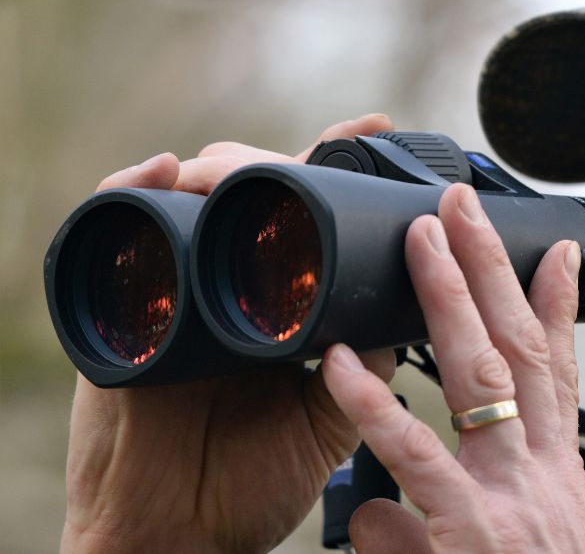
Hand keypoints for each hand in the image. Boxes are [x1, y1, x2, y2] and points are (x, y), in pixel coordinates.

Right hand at [61, 114, 399, 553]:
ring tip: (252, 165)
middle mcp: (227, 285)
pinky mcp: (118, 310)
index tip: (380, 127)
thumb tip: (418, 296)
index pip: (310, 215)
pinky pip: (110, 233)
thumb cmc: (250, 481)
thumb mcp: (329, 415)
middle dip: (284, 161)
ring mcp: (172, 290)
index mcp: (278, 304)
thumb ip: (366, 361)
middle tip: (325, 149)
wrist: (179, 535)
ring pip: (189, 198)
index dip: (339, 164)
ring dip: (220, 168)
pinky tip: (169, 172)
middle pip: (250, 193)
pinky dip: (131, 191)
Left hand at [321, 184, 584, 552]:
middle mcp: (539, 476)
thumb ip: (429, 528)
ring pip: (480, 377)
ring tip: (421, 235)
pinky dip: (376, 402)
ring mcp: (508, 499)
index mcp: (554, 480)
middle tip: (466, 204)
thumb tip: (370, 510)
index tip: (555, 248)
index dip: (558, 306)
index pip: (558, 375)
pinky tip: (342, 359)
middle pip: (520, 351)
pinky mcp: (468, 532)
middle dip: (494, 270)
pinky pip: (414, 456)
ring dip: (450, 297)